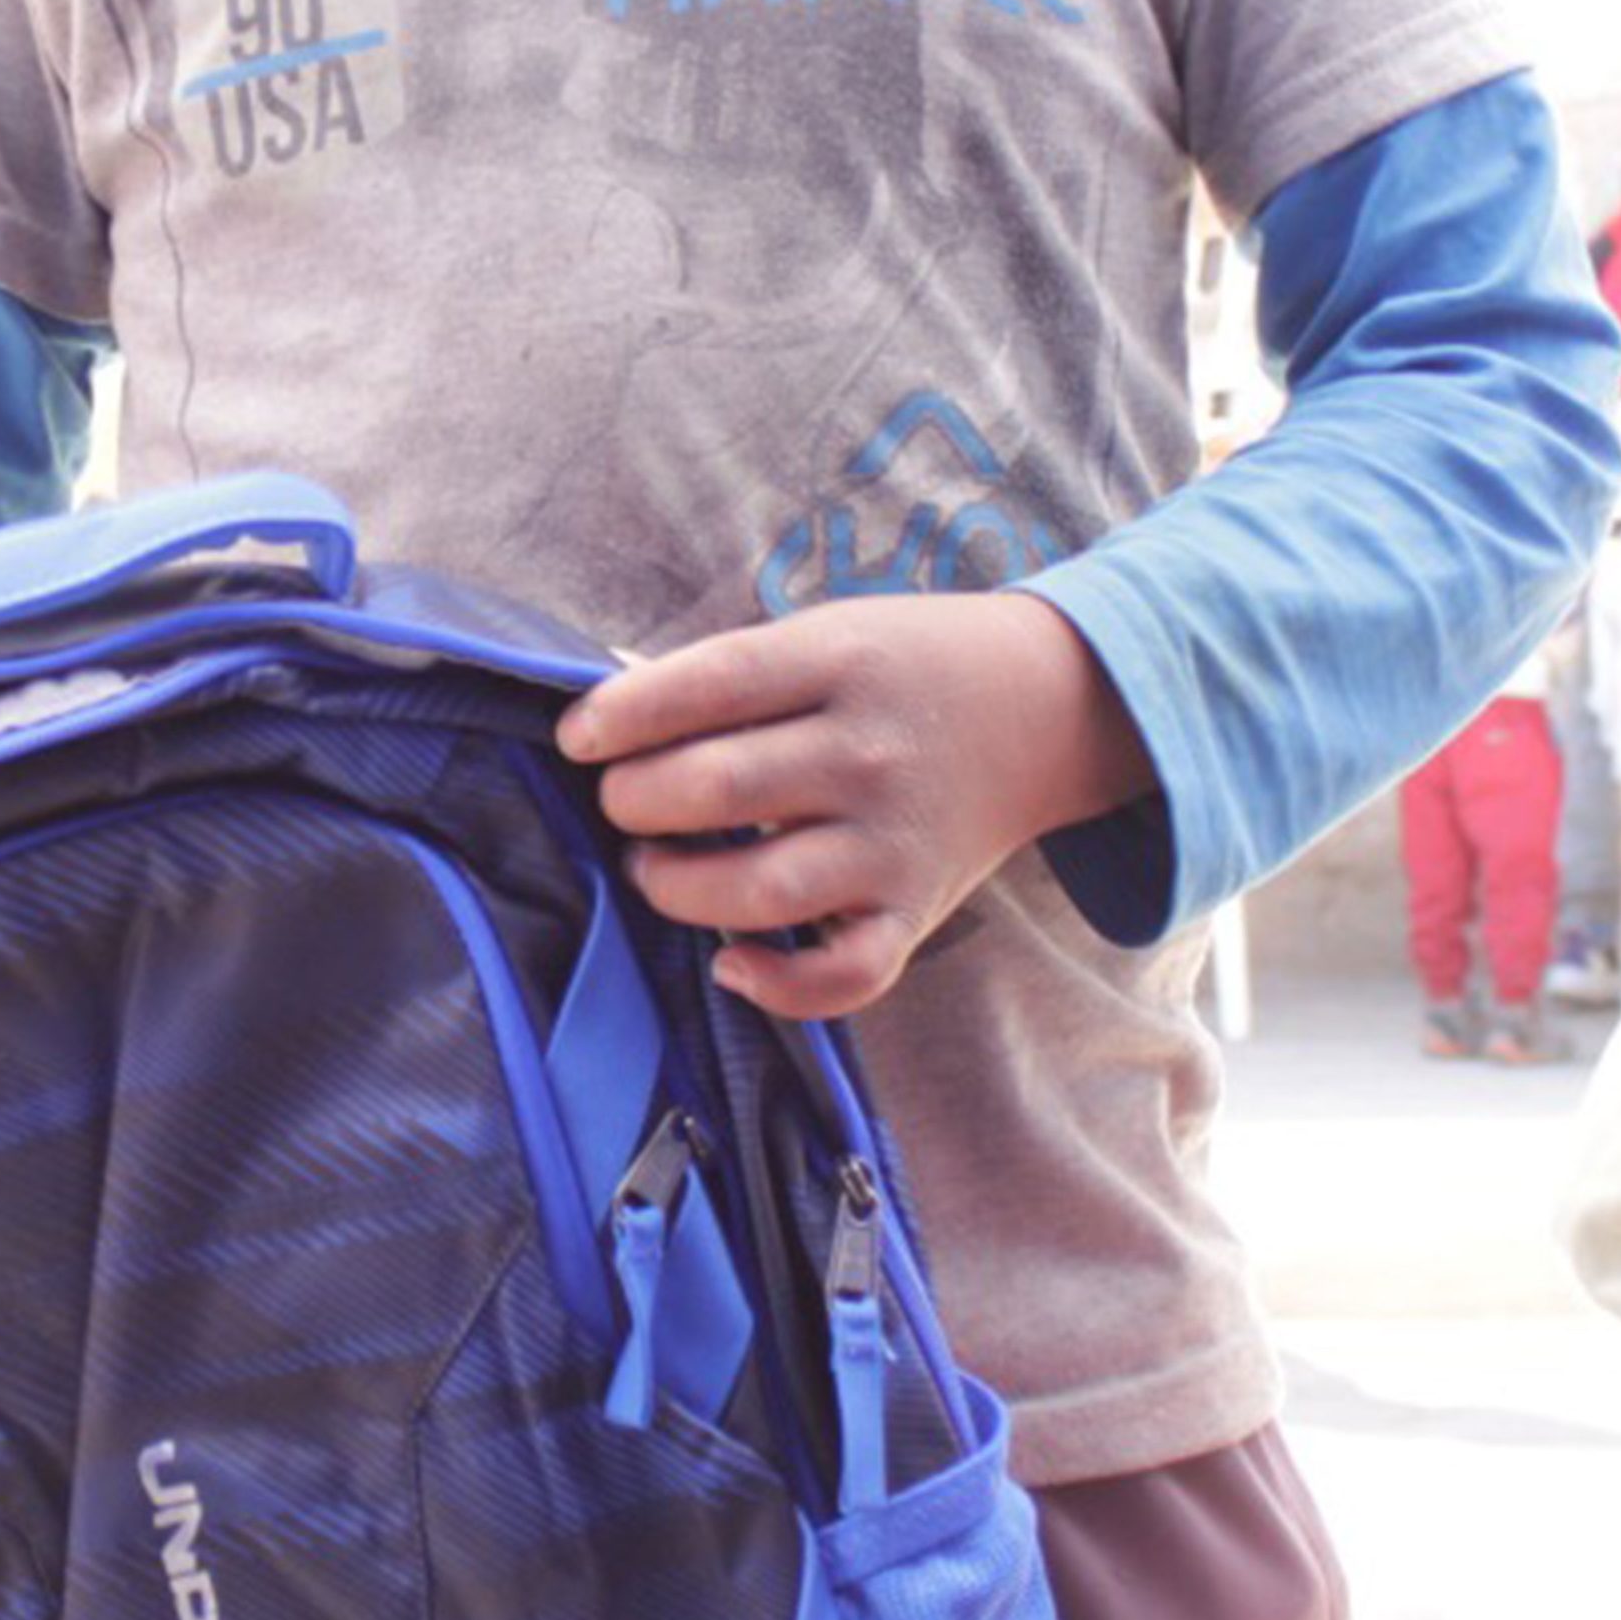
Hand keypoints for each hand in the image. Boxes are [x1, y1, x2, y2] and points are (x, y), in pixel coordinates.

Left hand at [556, 591, 1152, 1019]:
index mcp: (839, 663)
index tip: (576, 737)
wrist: (1044, 705)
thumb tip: (607, 705)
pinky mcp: (915, 911)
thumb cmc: (902, 667)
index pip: (711, 685)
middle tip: (624, 800)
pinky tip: (729, 958)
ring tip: (655, 865)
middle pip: (717, 789)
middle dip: (635, 800)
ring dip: (677, 887)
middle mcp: (867, 753)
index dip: (624, 714)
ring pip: (760, 890)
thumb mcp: (827, 634)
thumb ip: (730, 672)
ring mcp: (893, 840)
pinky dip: (777, 986)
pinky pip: (844, 976)